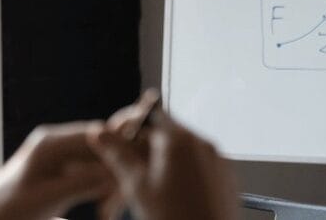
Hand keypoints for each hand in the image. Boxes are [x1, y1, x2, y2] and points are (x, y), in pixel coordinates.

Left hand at [0, 122, 113, 219]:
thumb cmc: (10, 210)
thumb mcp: (48, 198)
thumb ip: (83, 182)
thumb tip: (116, 172)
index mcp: (50, 143)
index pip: (96, 134)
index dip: (119, 147)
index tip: (135, 165)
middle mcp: (56, 142)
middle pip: (100, 145)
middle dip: (114, 166)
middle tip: (124, 191)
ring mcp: (58, 153)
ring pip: (97, 158)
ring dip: (108, 178)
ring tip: (111, 204)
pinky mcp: (60, 167)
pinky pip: (88, 169)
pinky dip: (98, 184)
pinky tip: (103, 203)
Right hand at [88, 91, 237, 219]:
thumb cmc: (172, 218)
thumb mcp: (137, 186)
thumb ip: (118, 154)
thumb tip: (98, 131)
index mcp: (180, 140)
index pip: (154, 115)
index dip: (136, 128)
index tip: (126, 144)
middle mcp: (203, 143)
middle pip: (171, 134)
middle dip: (153, 149)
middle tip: (140, 176)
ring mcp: (218, 159)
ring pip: (187, 151)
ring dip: (170, 163)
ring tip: (161, 192)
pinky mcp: (227, 176)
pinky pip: (203, 165)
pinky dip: (189, 174)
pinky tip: (180, 197)